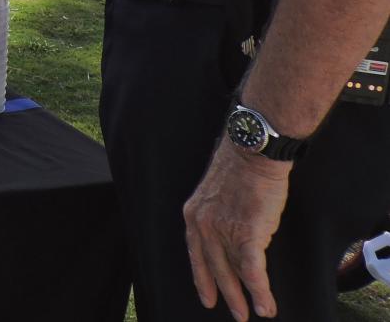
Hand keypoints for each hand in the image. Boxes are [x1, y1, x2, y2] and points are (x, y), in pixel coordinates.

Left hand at [183, 142, 291, 319]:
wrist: (252, 152)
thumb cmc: (240, 169)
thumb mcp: (216, 194)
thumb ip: (218, 216)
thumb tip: (231, 235)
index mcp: (193, 215)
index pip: (196, 254)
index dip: (202, 277)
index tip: (207, 297)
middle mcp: (203, 225)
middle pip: (214, 268)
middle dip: (225, 293)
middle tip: (235, 313)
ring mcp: (224, 230)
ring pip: (235, 272)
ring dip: (247, 297)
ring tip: (257, 312)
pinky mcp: (247, 233)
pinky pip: (252, 270)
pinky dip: (260, 290)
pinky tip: (265, 304)